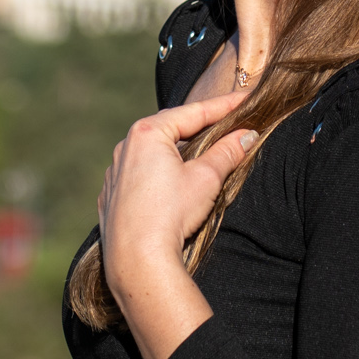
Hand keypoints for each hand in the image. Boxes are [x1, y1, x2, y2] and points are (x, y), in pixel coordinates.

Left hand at [97, 89, 258, 294]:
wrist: (137, 259)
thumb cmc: (171, 214)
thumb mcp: (206, 178)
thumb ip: (227, 152)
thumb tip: (246, 136)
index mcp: (147, 133)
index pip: (194, 112)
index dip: (223, 106)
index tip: (245, 99)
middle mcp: (125, 147)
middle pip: (170, 129)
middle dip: (199, 125)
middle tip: (225, 121)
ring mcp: (114, 172)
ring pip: (152, 153)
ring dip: (176, 150)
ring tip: (201, 151)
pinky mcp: (111, 197)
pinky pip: (138, 176)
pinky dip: (157, 173)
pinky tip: (170, 184)